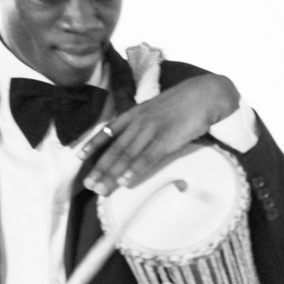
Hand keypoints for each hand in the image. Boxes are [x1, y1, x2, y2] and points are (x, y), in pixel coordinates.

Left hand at [85, 73, 238, 193]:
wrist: (204, 94)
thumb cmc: (182, 103)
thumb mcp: (156, 108)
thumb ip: (144, 121)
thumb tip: (136, 136)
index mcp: (135, 114)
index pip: (109, 130)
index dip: (93, 144)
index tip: (79, 157)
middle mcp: (138, 122)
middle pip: (115, 149)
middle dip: (100, 168)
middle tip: (88, 185)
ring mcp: (151, 131)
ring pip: (127, 156)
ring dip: (112, 174)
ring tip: (101, 189)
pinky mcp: (166, 140)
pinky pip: (147, 158)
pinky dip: (134, 170)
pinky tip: (125, 181)